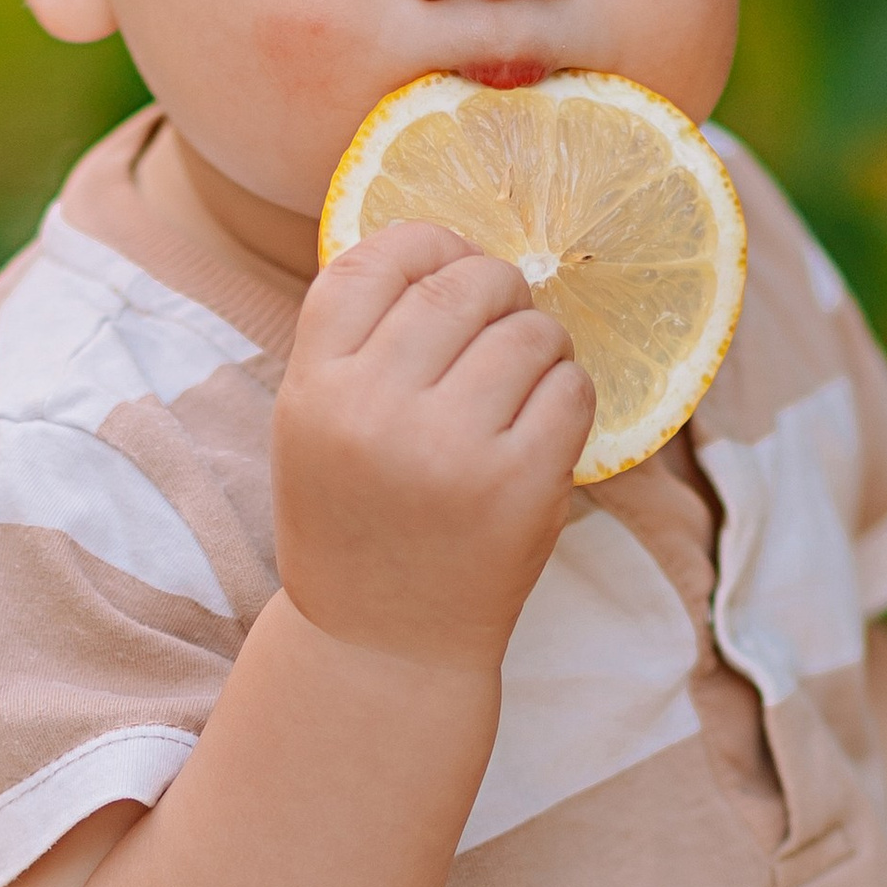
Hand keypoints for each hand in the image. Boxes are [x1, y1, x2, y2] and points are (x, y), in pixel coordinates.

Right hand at [273, 223, 595, 670]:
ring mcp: (451, 449)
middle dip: (496, 289)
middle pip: (461, 286)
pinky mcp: (520, 485)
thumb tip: (445, 243)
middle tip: (503, 319)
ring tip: (524, 379)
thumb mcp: (318, 424)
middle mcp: (375, 411)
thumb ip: (361, 339)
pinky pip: (571, 388)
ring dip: (540, 342)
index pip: (370, 261)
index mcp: (315, 388)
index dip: (423, 245)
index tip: (448, 261)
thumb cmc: (357, 518)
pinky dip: (568, 393)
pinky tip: (544, 421)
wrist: (383, 643)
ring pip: (528, 331)